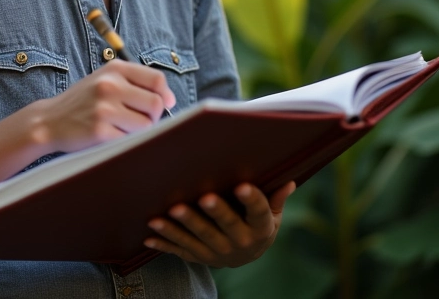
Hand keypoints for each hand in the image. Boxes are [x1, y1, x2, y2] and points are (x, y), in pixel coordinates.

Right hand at [35, 60, 175, 153]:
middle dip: (153, 116)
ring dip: (140, 131)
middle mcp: (109, 85)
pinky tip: (111, 137)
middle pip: (156, 104)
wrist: (49, 121)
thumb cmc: (83, 102)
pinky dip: (126, 142)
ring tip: (121, 128)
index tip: (163, 105)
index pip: (157, 79)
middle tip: (138, 120)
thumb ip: (135, 84)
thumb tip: (170, 100)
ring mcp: (104, 108)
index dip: (165, 95)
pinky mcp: (99, 131)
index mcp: (114, 69)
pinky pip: (130, 140)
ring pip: (146, 125)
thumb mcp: (105, 80)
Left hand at [143, 181, 294, 267]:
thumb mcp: (272, 215)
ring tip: (161, 217)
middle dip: (213, 213)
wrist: (248, 256)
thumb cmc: (258, 223)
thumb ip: (275, 198)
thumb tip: (289, 181)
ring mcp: (217, 253)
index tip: (242, 185)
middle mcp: (239, 243)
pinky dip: (164, 244)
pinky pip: (180, 251)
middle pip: (224, 227)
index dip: (251, 199)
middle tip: (203, 198)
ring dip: (178, 228)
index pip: (258, 212)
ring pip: (196, 240)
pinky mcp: (199, 257)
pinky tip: (149, 237)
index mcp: (260, 228)